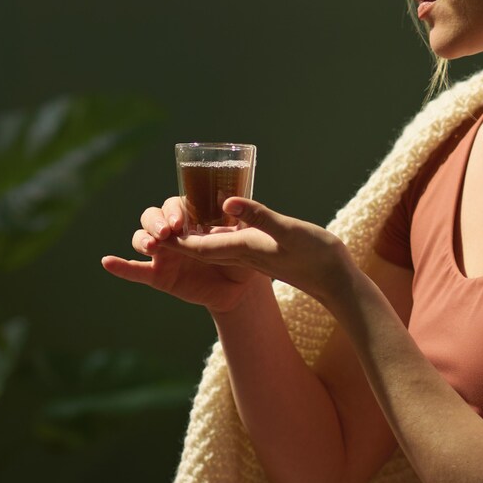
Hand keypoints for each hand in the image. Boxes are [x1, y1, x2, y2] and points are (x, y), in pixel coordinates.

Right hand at [101, 196, 267, 313]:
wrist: (239, 289)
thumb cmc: (242, 256)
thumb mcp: (243, 237)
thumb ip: (239, 222)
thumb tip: (236, 205)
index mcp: (190, 217)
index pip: (173, 205)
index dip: (172, 210)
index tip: (180, 221)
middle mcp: (172, 232)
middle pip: (152, 217)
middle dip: (156, 222)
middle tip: (166, 232)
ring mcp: (162, 253)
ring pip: (140, 238)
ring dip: (142, 239)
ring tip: (151, 246)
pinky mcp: (157, 275)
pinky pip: (135, 270)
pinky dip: (120, 266)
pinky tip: (107, 262)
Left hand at [156, 196, 354, 309]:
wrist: (336, 281)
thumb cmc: (317, 255)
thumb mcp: (288, 230)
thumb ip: (258, 216)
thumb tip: (226, 202)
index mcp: (243, 249)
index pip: (199, 246)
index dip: (173, 241)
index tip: (150, 236)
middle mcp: (241, 254)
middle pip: (197, 248)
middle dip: (171, 244)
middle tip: (146, 235)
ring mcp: (249, 254)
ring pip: (210, 247)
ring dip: (186, 241)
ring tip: (165, 230)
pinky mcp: (259, 251)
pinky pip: (226, 245)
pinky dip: (210, 237)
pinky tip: (207, 226)